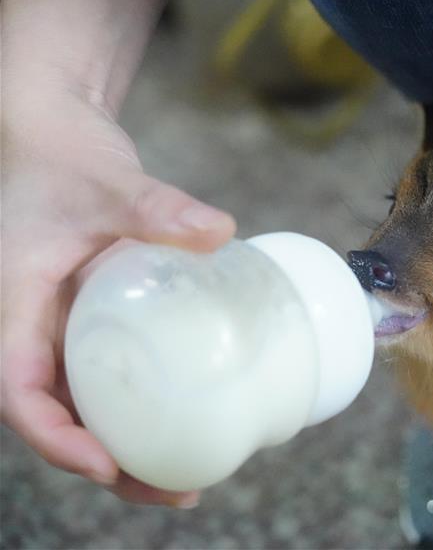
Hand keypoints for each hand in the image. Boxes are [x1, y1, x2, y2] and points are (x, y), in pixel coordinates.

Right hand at [1, 88, 235, 506]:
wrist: (56, 134)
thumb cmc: (66, 158)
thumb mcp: (109, 182)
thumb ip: (156, 205)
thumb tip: (219, 232)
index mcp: (14, 306)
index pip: (19, 391)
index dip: (55, 438)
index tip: (105, 464)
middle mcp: (32, 328)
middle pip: (58, 418)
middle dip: (109, 467)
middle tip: (179, 490)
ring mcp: (63, 327)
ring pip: (84, 405)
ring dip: (128, 449)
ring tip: (189, 478)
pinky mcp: (92, 318)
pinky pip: (110, 375)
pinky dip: (140, 407)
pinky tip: (188, 419)